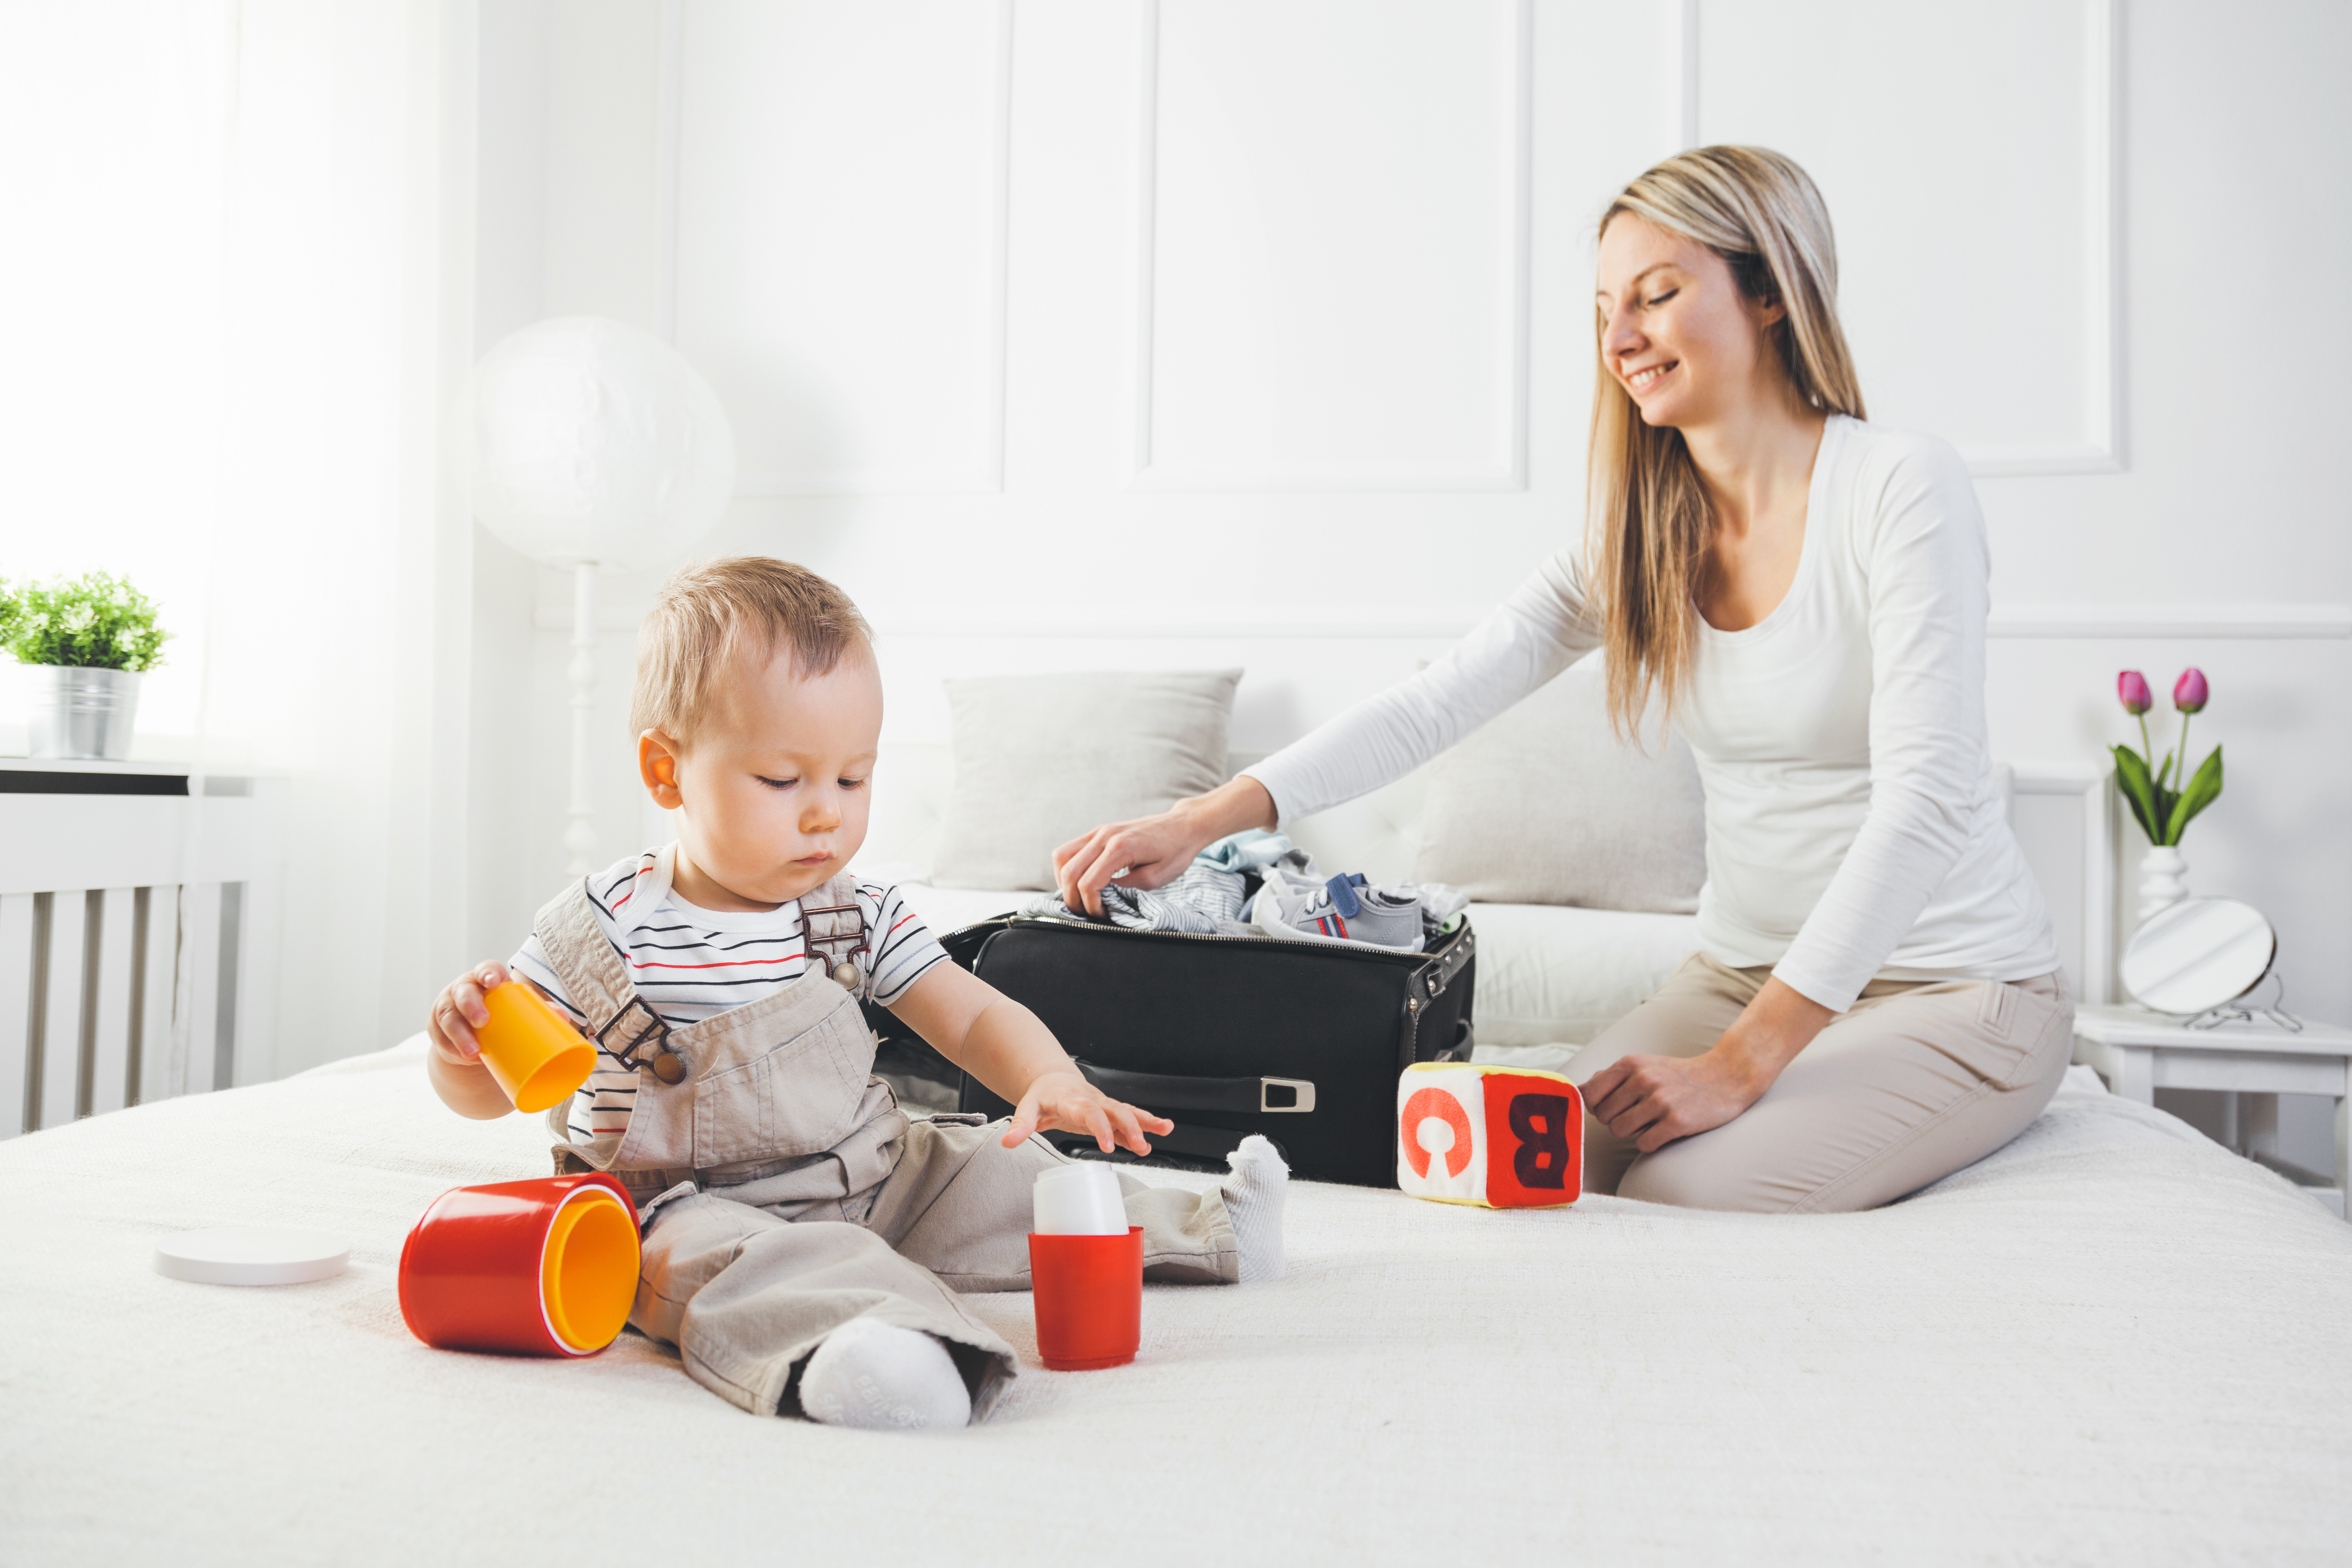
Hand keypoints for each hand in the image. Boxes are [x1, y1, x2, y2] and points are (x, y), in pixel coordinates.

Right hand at [425, 961, 529, 1119]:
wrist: (471, 1034)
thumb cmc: (500, 1014)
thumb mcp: (515, 1009)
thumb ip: (539, 1011)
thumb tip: (564, 1018)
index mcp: (484, 979)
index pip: (484, 969)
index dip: (488, 973)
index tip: (494, 982)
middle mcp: (462, 990)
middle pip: (462, 992)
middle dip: (471, 1005)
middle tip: (483, 1020)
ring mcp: (447, 1008)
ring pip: (448, 1017)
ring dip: (460, 1034)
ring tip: (474, 1051)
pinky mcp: (438, 1029)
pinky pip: (441, 1037)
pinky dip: (451, 1048)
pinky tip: (462, 1056)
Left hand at [1002, 1068, 1174, 1156]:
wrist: (1053, 1080)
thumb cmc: (1042, 1097)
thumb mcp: (1027, 1109)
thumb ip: (1020, 1126)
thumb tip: (1007, 1142)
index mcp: (1072, 1100)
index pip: (1088, 1112)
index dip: (1100, 1127)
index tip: (1108, 1146)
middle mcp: (1092, 1100)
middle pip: (1115, 1111)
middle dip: (1130, 1127)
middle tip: (1141, 1145)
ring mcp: (1104, 1104)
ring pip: (1128, 1111)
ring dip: (1146, 1121)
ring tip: (1165, 1129)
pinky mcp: (1110, 1112)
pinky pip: (1130, 1117)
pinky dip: (1146, 1124)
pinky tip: (1160, 1132)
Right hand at [1053, 776, 1277, 914]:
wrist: (1182, 826)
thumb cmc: (1175, 852)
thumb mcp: (1155, 878)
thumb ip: (1125, 889)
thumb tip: (1102, 898)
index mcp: (1120, 847)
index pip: (1088, 883)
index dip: (1090, 906)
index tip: (1102, 916)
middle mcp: (1104, 835)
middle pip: (1068, 871)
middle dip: (1072, 899)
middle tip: (1086, 913)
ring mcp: (1099, 830)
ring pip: (1061, 857)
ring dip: (1064, 882)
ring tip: (1080, 898)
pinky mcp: (1098, 831)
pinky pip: (1069, 849)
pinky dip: (1068, 868)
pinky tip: (1081, 882)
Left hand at [1583, 975, 1834, 1153]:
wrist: (1726, 1077)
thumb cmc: (1678, 1074)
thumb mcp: (1642, 1065)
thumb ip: (1610, 1077)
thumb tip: (1577, 1092)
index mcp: (1631, 1063)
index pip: (1589, 1095)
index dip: (1595, 1107)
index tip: (1610, 1109)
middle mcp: (1643, 1079)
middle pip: (1604, 1117)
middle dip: (1617, 1121)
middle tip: (1639, 1115)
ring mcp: (1660, 1100)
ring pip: (1620, 1132)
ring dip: (1633, 1132)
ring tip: (1652, 1122)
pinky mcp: (1677, 1121)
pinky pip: (1644, 1145)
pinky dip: (1651, 1143)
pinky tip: (1665, 1131)